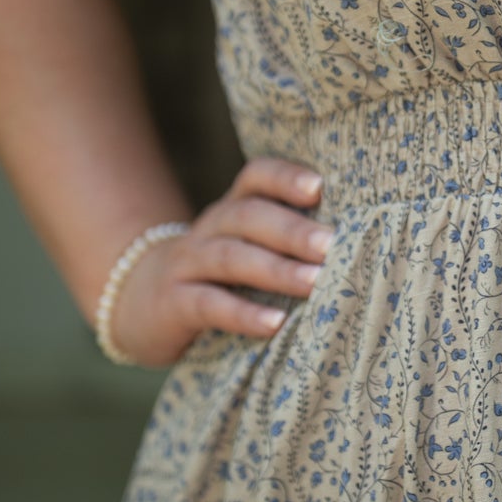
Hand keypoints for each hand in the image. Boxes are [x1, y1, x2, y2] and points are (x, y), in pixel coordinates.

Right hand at [107, 157, 333, 366]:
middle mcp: (211, 227)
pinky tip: (275, 324)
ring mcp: (188, 264)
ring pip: (231, 257)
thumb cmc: (220, 277)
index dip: (285, 178)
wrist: (139, 303)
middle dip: (293, 230)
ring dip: (276, 270)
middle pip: (249, 216)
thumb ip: (290, 242)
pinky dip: (243, 314)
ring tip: (314, 283)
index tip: (320, 188)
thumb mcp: (248, 248)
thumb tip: (362, 244)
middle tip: (333, 245)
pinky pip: (209, 304)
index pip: (256, 177)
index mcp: (234, 208)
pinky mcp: (173, 303)